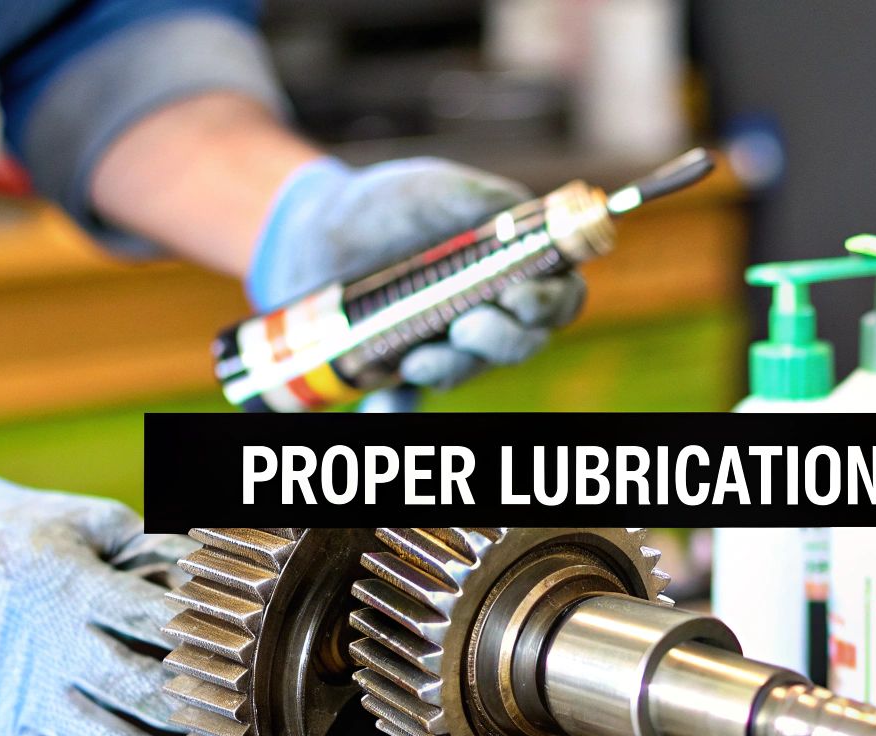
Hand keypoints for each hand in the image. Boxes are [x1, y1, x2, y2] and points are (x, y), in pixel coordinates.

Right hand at [0, 454, 213, 735]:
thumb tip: (201, 562)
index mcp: (72, 586)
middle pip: (137, 693)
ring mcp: (22, 692)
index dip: (205, 643)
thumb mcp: (72, 516)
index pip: (154, 620)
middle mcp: (50, 646)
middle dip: (196, 724)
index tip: (256, 666)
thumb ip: (139, 539)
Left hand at [247, 157, 586, 391]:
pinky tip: (382, 402)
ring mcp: (448, 342)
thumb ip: (477, 196)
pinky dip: (397, 407)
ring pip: (471, 370)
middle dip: (502, 342)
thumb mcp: (429, 188)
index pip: (561, 295)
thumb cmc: (383, 205)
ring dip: (453, 369)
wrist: (314, 235)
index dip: (552, 305)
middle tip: (465, 327)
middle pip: (525, 342)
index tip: (518, 300)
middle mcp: (490, 308)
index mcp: (512, 265)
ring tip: (416, 357)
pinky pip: (410, 401)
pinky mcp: (405, 364)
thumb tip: (518, 213)